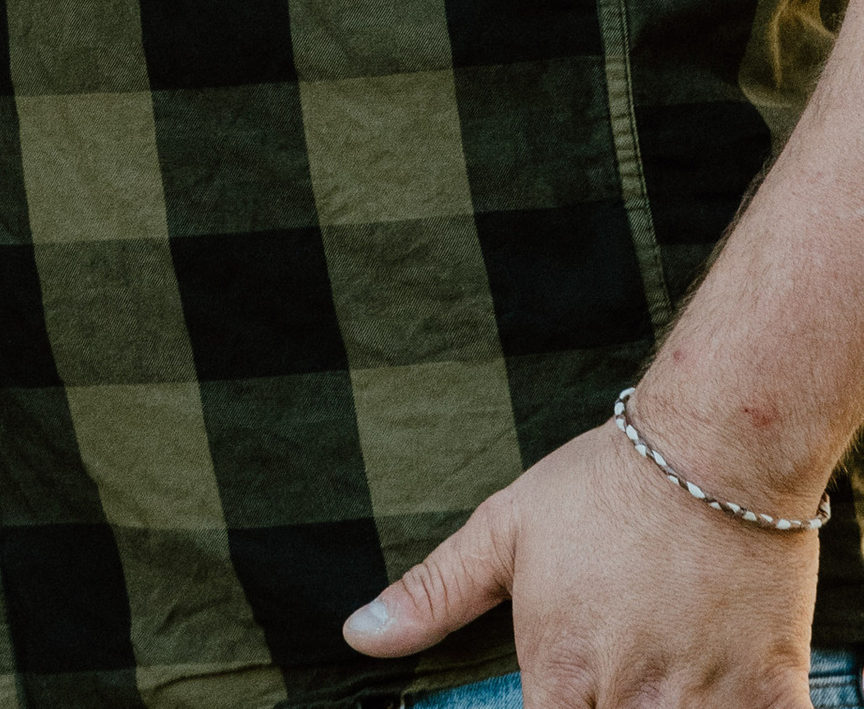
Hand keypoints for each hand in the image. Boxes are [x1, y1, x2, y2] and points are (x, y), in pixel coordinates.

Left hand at [342, 413, 816, 708]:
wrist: (714, 447)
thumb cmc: (603, 485)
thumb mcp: (505, 529)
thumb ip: (434, 594)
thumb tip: (357, 636)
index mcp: (563, 671)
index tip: (557, 695)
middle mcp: (633, 699)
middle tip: (612, 666)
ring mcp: (707, 701)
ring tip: (659, 668)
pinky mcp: (773, 694)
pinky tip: (723, 684)